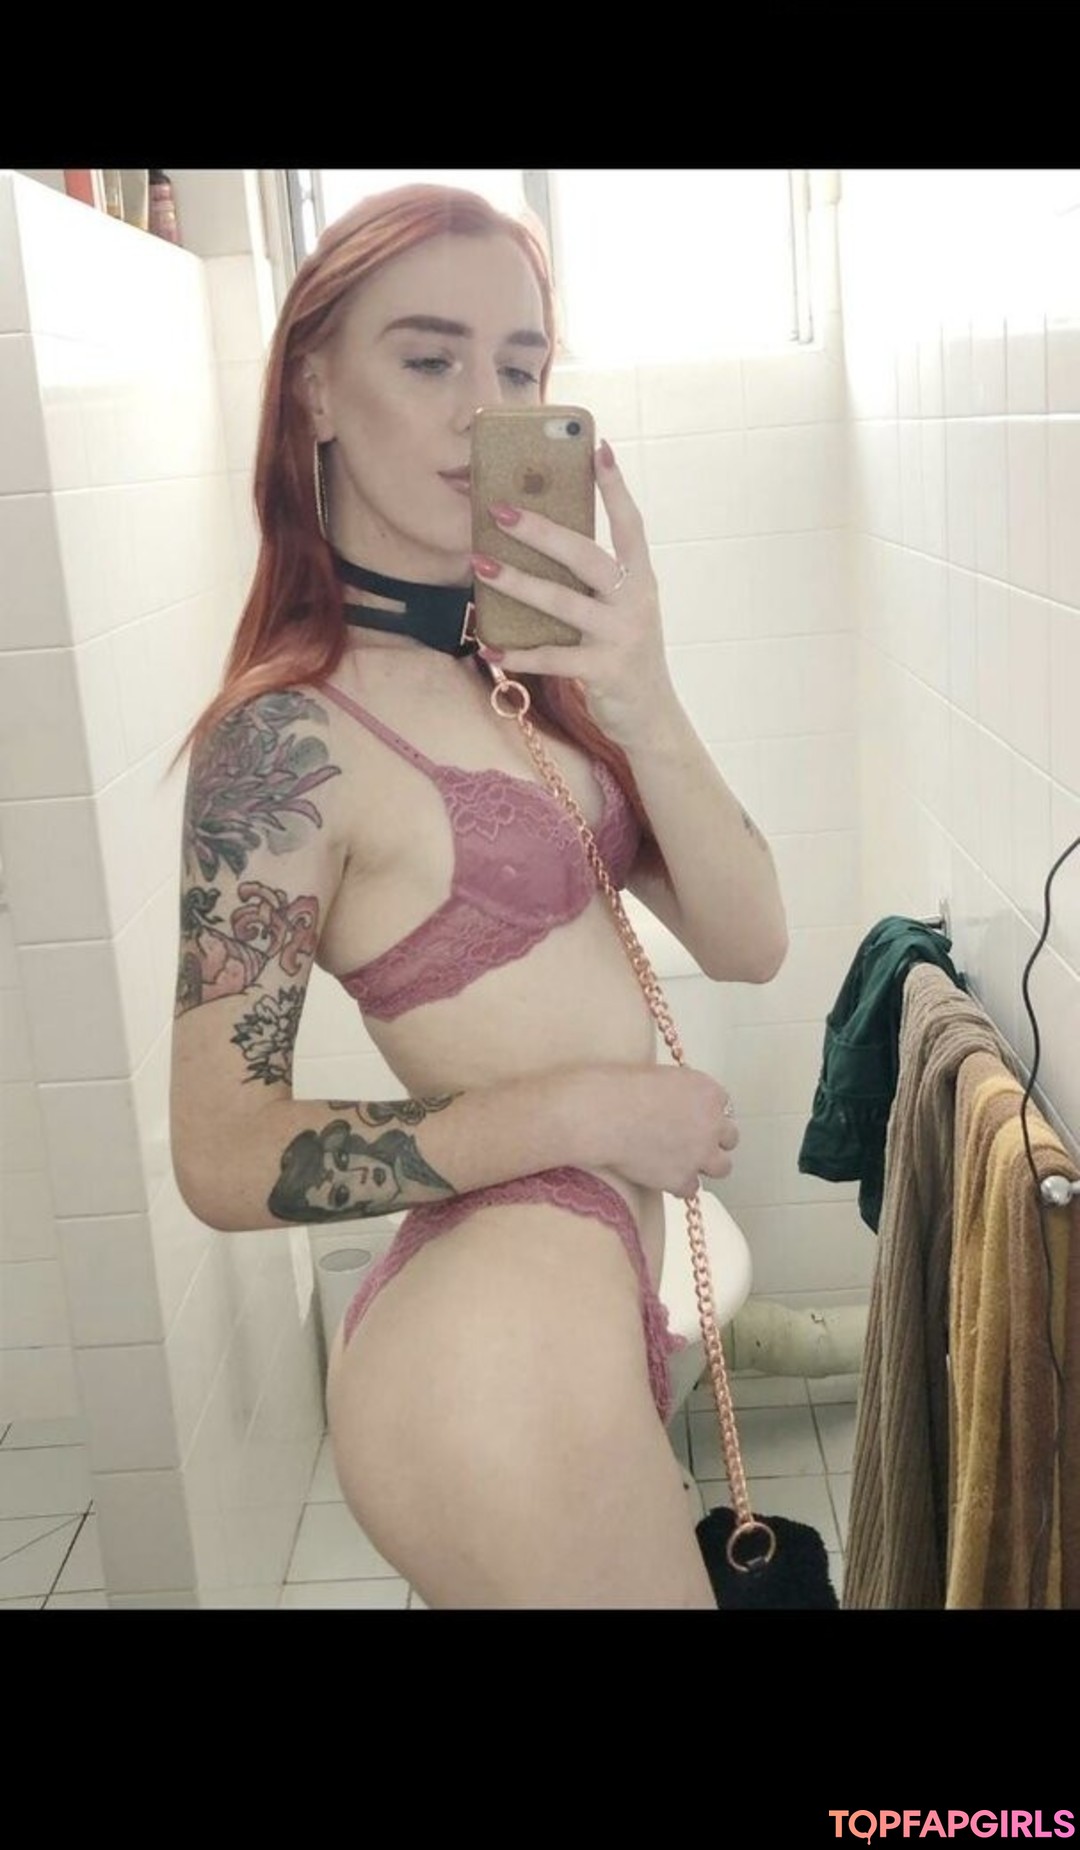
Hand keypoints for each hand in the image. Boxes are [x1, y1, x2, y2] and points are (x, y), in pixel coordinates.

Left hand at [472, 439, 675, 746]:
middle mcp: (635, 600)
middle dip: (541, 531)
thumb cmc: (623, 652)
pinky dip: (519, 654)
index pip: (631, 523)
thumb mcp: (619, 609)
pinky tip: (490, 647)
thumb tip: (539, 544)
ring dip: (518, 583)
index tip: (598, 447)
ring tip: (480, 565)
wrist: (650, 715)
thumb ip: (592, 581)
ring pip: (564, 603)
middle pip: (586, 556)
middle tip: (500, 510)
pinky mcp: (604, 671)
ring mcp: (621, 635)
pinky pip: (554, 658)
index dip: (615, 487)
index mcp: (640, 578)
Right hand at [585, 1064, 738, 1198]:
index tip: (692, 1117)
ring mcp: (700, 1154)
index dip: (706, 1114)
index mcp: (707, 1091)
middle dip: (711, 1140)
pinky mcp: (682, 1179)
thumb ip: (677, 1092)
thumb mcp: (659, 1076)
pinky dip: (677, 1184)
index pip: (722, 1106)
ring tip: (682, 1163)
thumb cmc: (618, 1088)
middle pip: (729, 1137)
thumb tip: (674, 1103)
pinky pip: (690, 1188)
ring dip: (704, 1165)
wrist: (600, 1115)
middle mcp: (712, 1123)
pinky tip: (660, 1176)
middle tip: (689, 1141)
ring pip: (722, 1167)